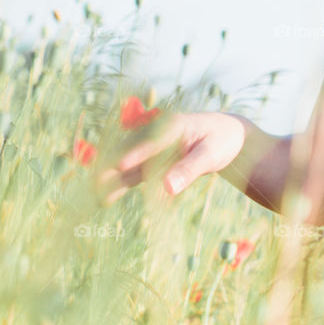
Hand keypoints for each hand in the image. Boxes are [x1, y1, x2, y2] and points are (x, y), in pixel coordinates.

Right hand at [94, 111, 248, 203]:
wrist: (227, 136)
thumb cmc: (222, 139)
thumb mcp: (211, 154)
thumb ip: (190, 169)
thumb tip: (167, 188)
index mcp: (173, 125)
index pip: (152, 140)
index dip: (136, 153)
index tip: (120, 165)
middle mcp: (157, 134)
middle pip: (129, 149)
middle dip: (111, 166)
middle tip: (95, 184)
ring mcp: (152, 148)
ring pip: (126, 164)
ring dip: (110, 179)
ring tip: (95, 197)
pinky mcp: (152, 162)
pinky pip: (134, 174)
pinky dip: (120, 186)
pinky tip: (106, 200)